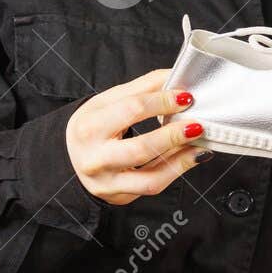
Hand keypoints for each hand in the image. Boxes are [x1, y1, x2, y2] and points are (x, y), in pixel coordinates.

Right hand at [65, 69, 210, 205]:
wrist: (70, 157)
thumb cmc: (94, 125)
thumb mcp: (108, 101)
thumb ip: (143, 88)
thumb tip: (178, 76)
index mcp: (89, 126)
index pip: (132, 110)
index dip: (163, 102)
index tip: (187, 97)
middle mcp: (95, 158)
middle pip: (140, 149)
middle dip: (173, 136)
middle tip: (197, 124)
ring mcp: (107, 182)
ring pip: (151, 177)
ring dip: (182, 159)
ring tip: (201, 144)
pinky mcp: (120, 196)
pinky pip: (154, 186)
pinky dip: (177, 171)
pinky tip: (192, 156)